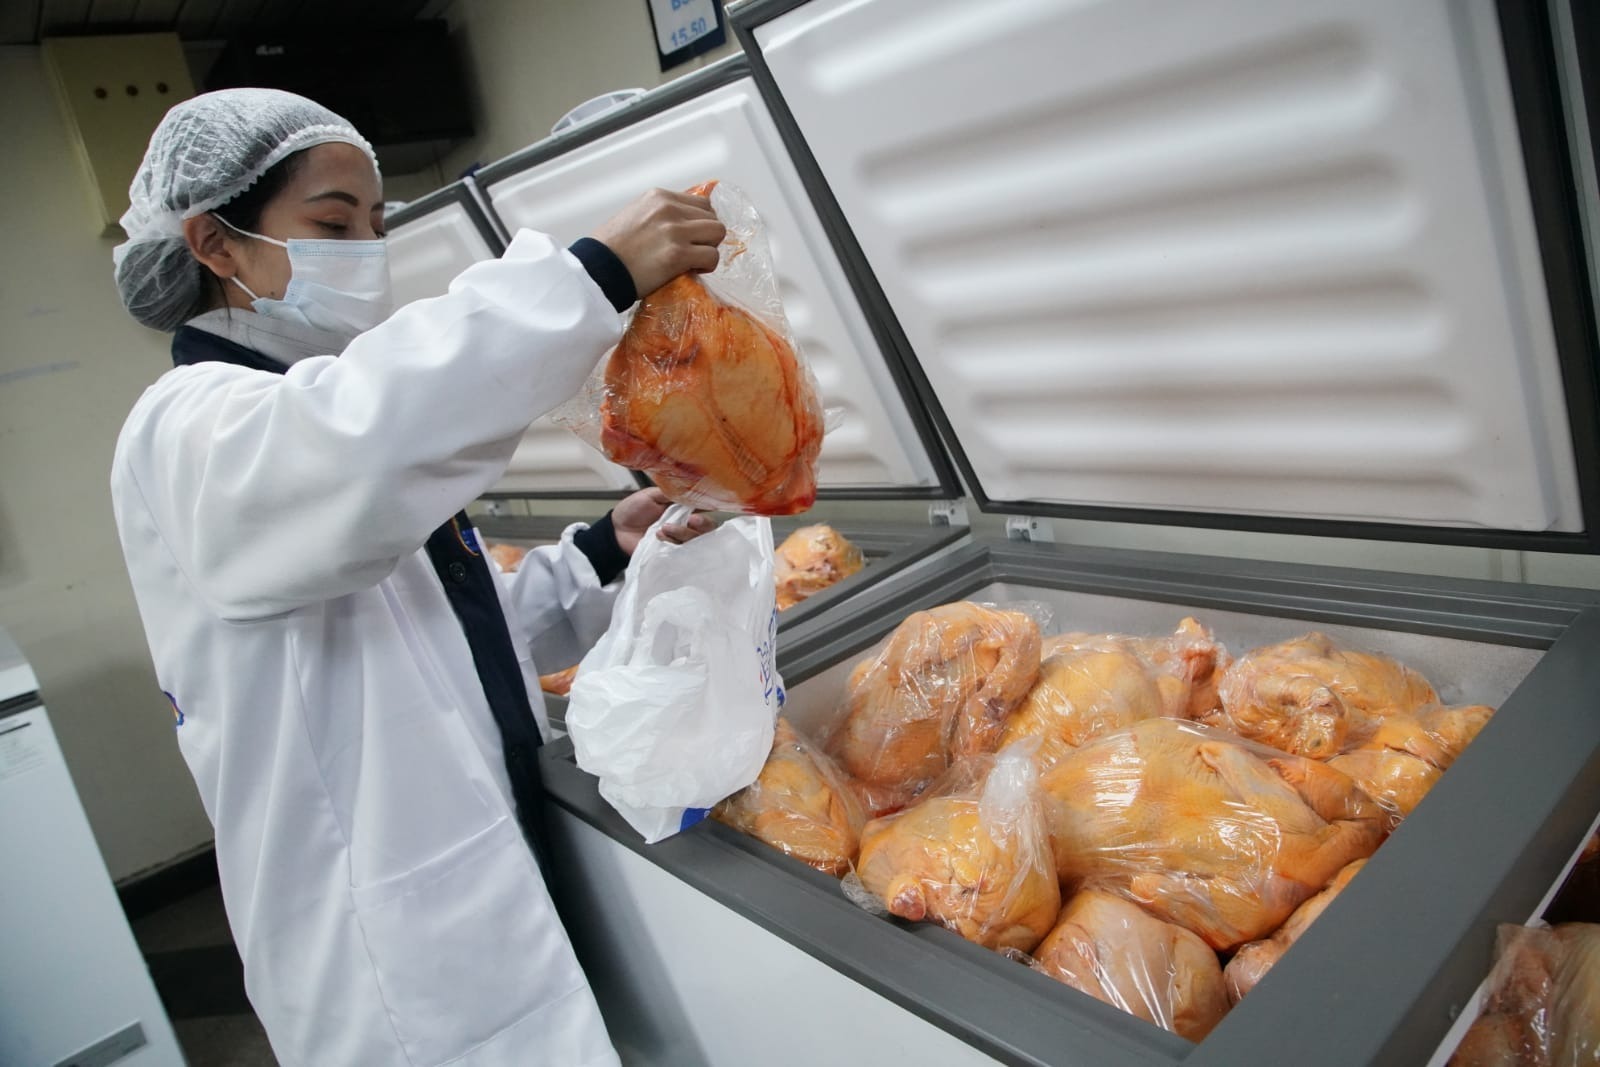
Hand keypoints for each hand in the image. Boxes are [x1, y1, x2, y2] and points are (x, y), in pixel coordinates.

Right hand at [590, 188, 724, 298]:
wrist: (597, 269)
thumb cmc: (610, 249)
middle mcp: (669, 208)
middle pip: (712, 217)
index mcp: (659, 197)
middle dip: (706, 236)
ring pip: (717, 233)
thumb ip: (660, 214)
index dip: (699, 223)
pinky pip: (712, 256)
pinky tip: (693, 270)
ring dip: (709, 249)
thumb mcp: (635, 215)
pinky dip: (707, 266)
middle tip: (693, 251)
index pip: (700, 203)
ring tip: (693, 261)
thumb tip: (683, 224)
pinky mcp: (678, 254)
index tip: (690, 238)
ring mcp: (675, 230)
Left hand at [611, 488, 716, 555]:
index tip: (704, 506)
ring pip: (695, 541)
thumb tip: (692, 488)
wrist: (616, 530)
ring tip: (663, 528)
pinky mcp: (670, 553)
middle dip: (703, 525)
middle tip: (692, 520)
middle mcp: (685, 525)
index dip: (709, 508)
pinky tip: (660, 537)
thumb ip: (672, 492)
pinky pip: (681, 552)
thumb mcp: (652, 495)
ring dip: (682, 533)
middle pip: (707, 529)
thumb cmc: (633, 510)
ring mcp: (678, 541)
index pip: (705, 509)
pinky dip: (673, 544)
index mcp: (683, 509)